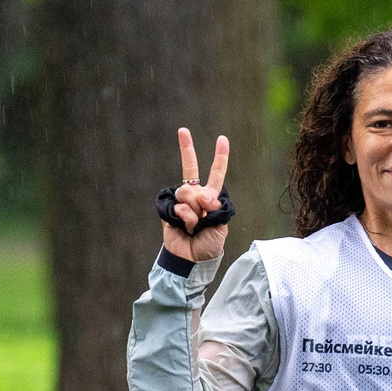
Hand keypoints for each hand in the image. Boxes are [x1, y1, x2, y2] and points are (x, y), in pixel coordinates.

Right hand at [161, 127, 229, 261]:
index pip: (216, 174)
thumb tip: (203, 194)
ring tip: (195, 226)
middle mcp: (196, 196)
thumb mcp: (220, 226)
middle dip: (187, 148)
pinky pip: (179, 205)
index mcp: (212, 199)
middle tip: (182, 130)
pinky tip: (184, 227)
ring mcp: (181, 201)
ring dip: (194, 211)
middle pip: (190, 171)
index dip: (219, 157)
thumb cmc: (209, 245)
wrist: (191, 259)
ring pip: (188, 192)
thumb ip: (215, 208)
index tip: (222, 139)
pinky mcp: (169, 209)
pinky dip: (185, 217)